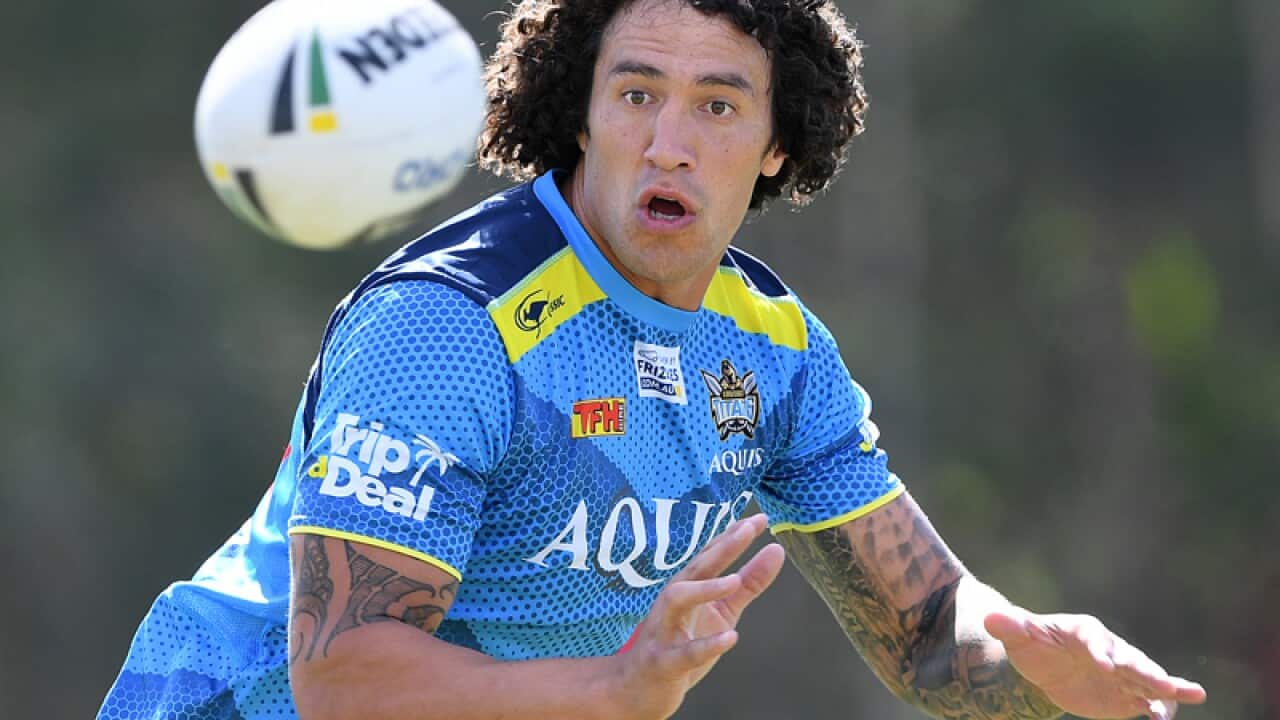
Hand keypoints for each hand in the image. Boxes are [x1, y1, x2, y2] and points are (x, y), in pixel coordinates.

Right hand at [614, 514, 785, 719]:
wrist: (639, 686)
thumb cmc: (680, 641)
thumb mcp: (721, 611)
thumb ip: (747, 582)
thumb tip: (775, 550)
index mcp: (688, 587)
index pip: (710, 555)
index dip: (732, 536)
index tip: (758, 519)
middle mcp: (673, 602)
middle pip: (694, 568)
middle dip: (719, 548)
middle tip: (745, 530)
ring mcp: (664, 630)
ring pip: (677, 600)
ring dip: (704, 588)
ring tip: (732, 581)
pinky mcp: (663, 662)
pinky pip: (683, 653)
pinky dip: (705, 645)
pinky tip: (730, 639)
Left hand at [985, 607, 1206, 719]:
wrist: (1043, 665)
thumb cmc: (1031, 644)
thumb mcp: (1019, 636)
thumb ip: (1009, 627)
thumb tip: (990, 618)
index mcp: (1085, 631)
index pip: (1095, 639)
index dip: (1100, 652)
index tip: (1105, 666)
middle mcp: (1110, 650)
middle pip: (1131, 659)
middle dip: (1146, 670)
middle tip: (1163, 683)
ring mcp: (1122, 673)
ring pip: (1147, 679)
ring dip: (1167, 687)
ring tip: (1194, 693)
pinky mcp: (1125, 695)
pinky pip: (1146, 701)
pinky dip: (1159, 708)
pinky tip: (1165, 719)